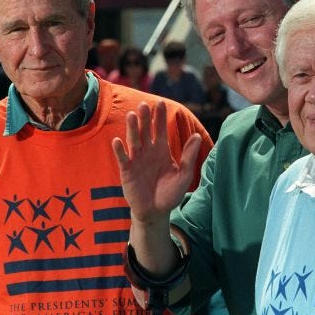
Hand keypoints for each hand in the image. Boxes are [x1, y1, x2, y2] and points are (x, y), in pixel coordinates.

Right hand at [112, 101, 200, 225]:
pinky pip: (122, 158)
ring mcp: (136, 160)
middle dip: (145, 118)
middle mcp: (147, 151)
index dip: (159, 117)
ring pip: (133, 140)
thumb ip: (188, 156)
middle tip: (144, 104)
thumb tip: (197, 136)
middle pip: (145, 131)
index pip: (160, 129)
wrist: (156, 212)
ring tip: (132, 115)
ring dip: (132, 128)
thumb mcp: (183, 175)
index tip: (160, 102)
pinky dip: (120, 150)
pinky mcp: (127, 171)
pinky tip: (117, 140)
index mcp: (161, 150)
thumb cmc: (170, 193)